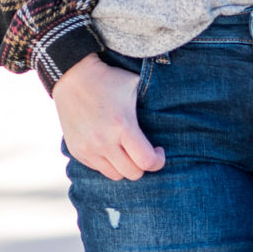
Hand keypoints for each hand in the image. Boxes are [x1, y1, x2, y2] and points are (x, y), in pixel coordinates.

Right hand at [52, 54, 164, 181]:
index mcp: (122, 126)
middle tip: (144, 152)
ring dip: (125, 167)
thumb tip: (179, 109)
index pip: (146, 162)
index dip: (158, 161)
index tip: (159, 150)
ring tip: (127, 152)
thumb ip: (154, 101)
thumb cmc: (110, 79)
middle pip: (133, 173)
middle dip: (143, 165)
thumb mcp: (136, 84)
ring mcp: (88, 148)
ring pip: (115, 175)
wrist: (73, 76)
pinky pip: (98, 169)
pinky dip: (108, 163)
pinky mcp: (77, 151)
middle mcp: (104, 141)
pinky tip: (111, 148)